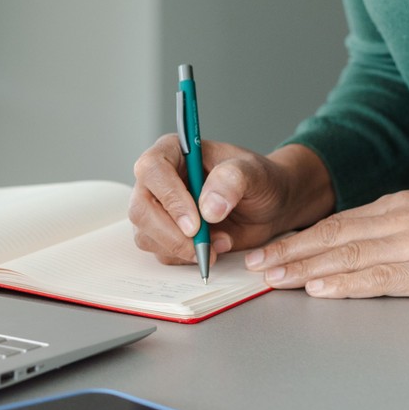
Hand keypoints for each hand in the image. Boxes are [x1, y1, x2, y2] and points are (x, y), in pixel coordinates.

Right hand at [128, 136, 325, 267]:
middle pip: (141, 208)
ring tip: (218, 243)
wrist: (268, 205)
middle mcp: (159, 179)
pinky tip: (213, 248)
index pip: (152, 169)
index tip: (196, 223)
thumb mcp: (255, 173)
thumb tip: (208, 208)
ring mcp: (158, 208)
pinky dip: (186, 258)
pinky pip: (161, 253)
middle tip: (204, 246)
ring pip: (146, 235)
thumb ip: (232, 181)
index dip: (169, 197)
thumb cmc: (259, 180)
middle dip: (171, 234)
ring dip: (181, 249)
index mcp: (174, 151)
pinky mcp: (164, 234)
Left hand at [243, 190, 408, 300]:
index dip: (301, 238)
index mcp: (403, 204)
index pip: (339, 223)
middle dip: (290, 252)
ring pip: (348, 256)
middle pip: (333, 237)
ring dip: (305, 269)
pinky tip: (320, 290)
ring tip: (273, 279)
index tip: (272, 249)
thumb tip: (358, 250)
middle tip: (256, 264)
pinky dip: (345, 285)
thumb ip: (399, 230)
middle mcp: (404, 217)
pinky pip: (380, 278)